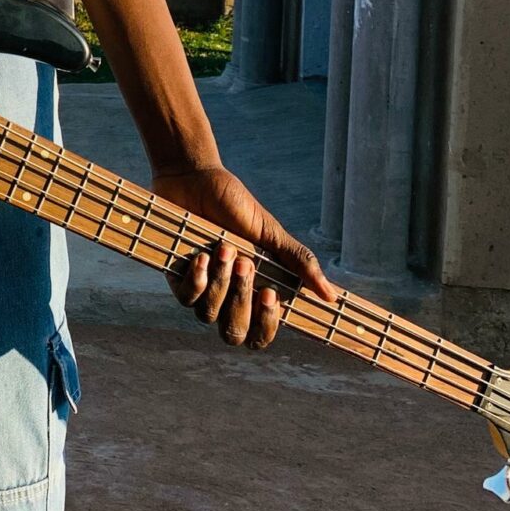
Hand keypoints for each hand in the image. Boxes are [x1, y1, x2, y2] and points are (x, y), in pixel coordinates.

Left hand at [153, 164, 336, 350]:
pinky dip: (197, 279)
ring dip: (220, 284)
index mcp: (254, 291)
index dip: (267, 326)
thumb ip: (298, 262)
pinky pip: (186, 299)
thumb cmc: (234, 204)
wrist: (194, 177)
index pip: (261, 334)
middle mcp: (227, 297)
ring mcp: (202, 289)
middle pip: (235, 333)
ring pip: (209, 316)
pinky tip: (202, 256)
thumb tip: (331, 296)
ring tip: (225, 249)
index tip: (270, 295)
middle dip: (242, 302)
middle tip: (246, 264)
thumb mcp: (269, 232)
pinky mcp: (177, 278)